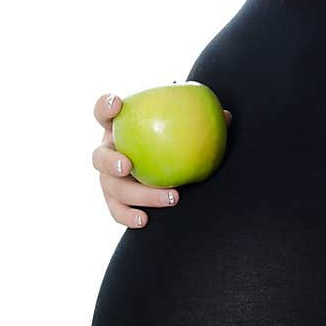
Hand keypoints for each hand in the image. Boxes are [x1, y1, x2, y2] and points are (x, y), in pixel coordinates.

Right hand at [91, 91, 232, 227]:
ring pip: (111, 188)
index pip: (104, 111)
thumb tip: (226, 117)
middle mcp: (109, 151)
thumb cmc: (176, 139)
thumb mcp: (187, 126)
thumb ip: (201, 119)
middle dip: (110, 161)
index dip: (105, 106)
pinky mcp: (115, 200)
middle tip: (128, 166)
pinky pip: (117, 210)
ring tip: (170, 197)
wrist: (172, 168)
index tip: (117, 105)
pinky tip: (145, 220)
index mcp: (120, 126)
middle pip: (99, 157)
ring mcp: (109, 177)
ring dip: (137, 194)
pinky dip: (128, 216)